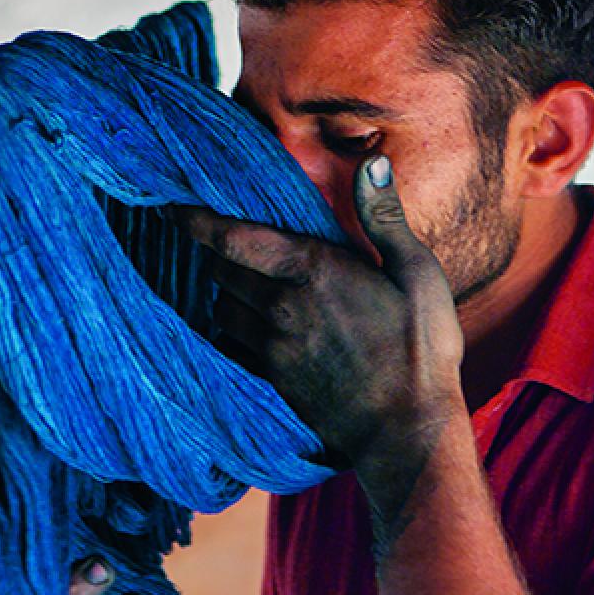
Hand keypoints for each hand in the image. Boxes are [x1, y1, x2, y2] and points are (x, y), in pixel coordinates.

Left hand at [178, 155, 465, 530]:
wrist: (407, 431)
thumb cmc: (421, 350)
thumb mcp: (417, 273)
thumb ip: (384, 217)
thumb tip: (372, 162)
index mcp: (311, 270)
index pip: (234, 238)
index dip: (197, 220)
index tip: (172, 206)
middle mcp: (281, 307)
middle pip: (222, 271)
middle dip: (217, 253)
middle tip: (218, 241)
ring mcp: (272, 348)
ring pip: (223, 309)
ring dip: (224, 293)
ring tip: (235, 283)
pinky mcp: (273, 380)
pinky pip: (232, 347)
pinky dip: (231, 333)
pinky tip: (245, 329)